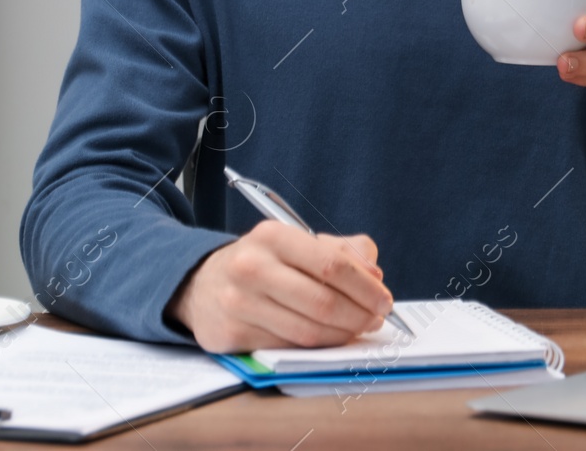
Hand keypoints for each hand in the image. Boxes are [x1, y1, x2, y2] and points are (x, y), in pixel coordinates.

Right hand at [165, 220, 393, 352]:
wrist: (200, 283)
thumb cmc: (262, 263)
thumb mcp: (297, 242)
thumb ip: (342, 251)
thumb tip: (375, 275)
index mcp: (272, 237)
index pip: (331, 264)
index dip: (365, 287)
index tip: (384, 300)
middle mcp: (251, 267)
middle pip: (322, 301)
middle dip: (359, 315)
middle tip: (375, 320)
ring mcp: (238, 303)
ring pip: (307, 331)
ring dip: (341, 335)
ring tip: (356, 330)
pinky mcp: (231, 335)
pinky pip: (287, 348)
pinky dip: (315, 347)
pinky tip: (326, 338)